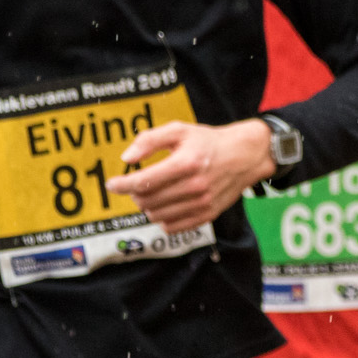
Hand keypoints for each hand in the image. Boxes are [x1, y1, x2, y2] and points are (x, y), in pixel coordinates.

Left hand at [108, 119, 274, 234]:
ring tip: (153, 193)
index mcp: (185, 163)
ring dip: (148, 206)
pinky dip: (162, 218)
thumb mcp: (180, 130)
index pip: (143, 182)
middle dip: (135, 194)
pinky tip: (165, 205)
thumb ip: (150, 140)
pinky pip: (172, 227)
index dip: (121, 185)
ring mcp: (201, 203)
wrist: (245, 155)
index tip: (112, 184)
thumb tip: (127, 158)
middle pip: (147, 201)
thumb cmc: (208, 141)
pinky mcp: (207, 215)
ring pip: (157, 215)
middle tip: (138, 185)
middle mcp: (194, 186)